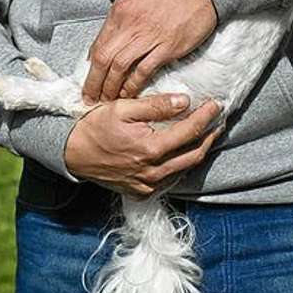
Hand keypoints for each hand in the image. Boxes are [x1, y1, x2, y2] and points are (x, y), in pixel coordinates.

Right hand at [63, 94, 223, 197]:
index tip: (216, 105)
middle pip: (194, 154)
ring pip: (184, 169)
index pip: (189, 132)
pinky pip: (170, 178)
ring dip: (199, 151)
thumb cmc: (95, 126)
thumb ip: (155, 105)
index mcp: (150, 149)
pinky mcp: (142, 191)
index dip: (206, 117)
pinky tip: (184, 152)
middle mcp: (153, 171)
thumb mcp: (123, 108)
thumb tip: (184, 101)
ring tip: (207, 134)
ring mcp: (148, 185)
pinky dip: (181, 164)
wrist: (72, 153)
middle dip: (210, 136)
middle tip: (219, 121)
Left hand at [82, 0, 216, 102]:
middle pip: (104, 58)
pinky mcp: (167, 48)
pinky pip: (145, 70)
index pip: (99, 40)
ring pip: (120, 68)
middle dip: (94, 81)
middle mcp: (130, 24)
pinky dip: (135, 84)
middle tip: (90, 96)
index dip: (91, 62)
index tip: (90, 74)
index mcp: (121, 8)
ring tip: (107, 100)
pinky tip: (130, 94)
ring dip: (111, 87)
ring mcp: (148, 37)